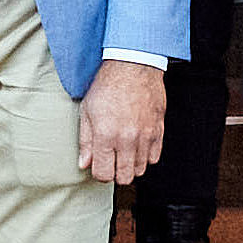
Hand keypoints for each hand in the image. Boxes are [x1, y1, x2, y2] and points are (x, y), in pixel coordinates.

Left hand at [76, 59, 166, 187]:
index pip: (103, 174)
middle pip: (123, 177)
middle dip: (114, 174)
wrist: (133, 65)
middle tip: (111, 162)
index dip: (98, 173)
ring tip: (123, 153)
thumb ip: (86, 141)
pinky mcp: (158, 130)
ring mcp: (145, 136)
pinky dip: (145, 157)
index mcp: (106, 135)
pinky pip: (154, 158)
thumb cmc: (107, 85)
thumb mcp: (87, 111)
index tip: (98, 165)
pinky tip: (136, 146)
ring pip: (140, 170)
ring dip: (130, 166)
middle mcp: (127, 139)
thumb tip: (84, 164)